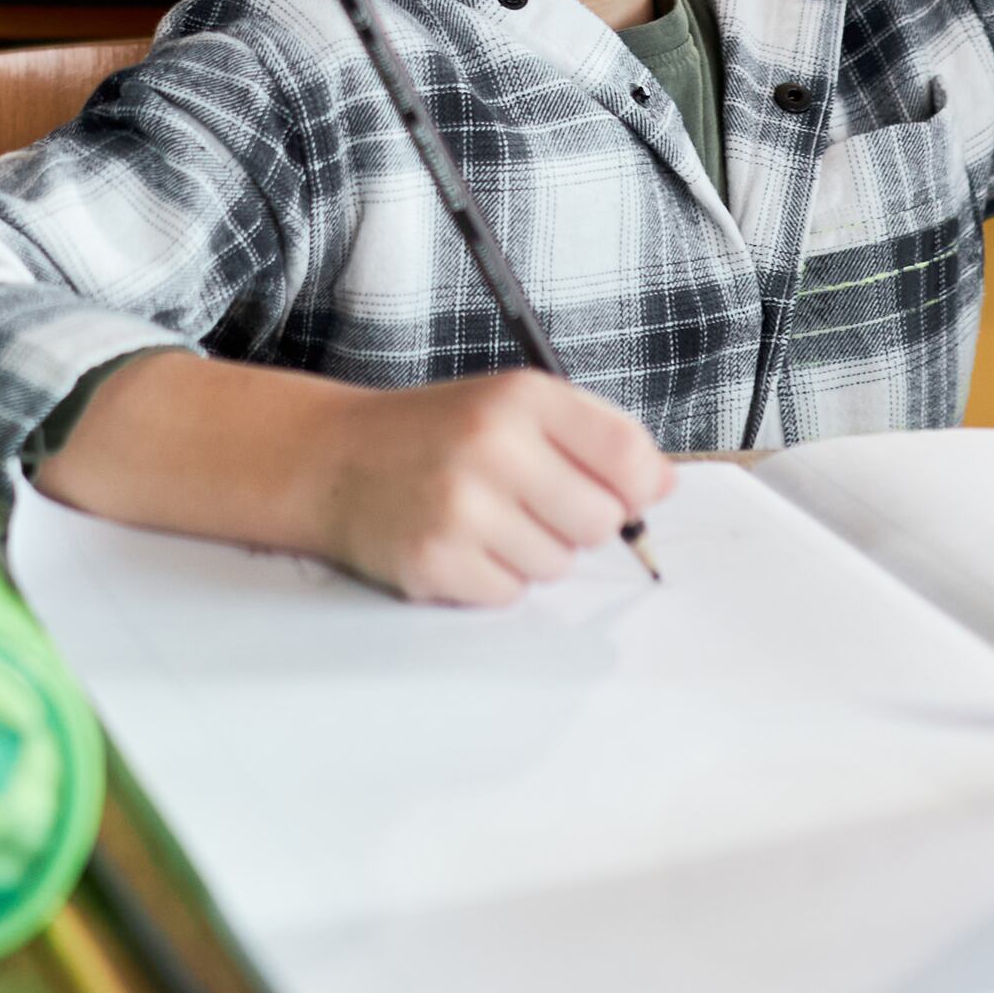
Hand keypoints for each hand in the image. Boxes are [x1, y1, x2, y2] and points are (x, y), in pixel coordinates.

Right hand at [43, 354, 671, 605]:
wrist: (331, 460)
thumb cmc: (434, 434)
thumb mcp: (511, 405)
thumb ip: (593, 436)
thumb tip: (662, 487)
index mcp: (521, 397)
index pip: (628, 455)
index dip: (640, 485)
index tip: (626, 492)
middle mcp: (492, 446)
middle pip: (602, 521)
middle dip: (576, 522)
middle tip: (529, 501)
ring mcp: (461, 508)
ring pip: (558, 564)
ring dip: (532, 553)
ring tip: (484, 519)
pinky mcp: (436, 562)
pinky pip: (511, 595)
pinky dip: (493, 581)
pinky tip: (459, 546)